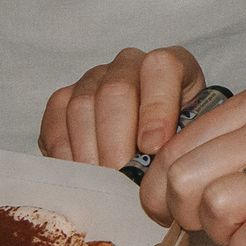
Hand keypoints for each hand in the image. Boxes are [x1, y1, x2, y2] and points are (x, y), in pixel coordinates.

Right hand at [42, 45, 204, 166]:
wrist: (149, 145)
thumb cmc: (175, 140)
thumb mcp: (190, 137)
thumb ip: (180, 143)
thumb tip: (160, 167)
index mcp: (171, 65)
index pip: (161, 67)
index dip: (156, 107)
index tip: (153, 147)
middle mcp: (128, 64)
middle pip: (115, 90)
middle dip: (117, 140)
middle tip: (121, 176)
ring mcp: (92, 79)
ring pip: (82, 105)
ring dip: (91, 150)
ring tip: (103, 181)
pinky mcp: (62, 100)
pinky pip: (56, 121)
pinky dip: (67, 153)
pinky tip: (82, 173)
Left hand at [142, 83, 245, 245]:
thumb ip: (236, 138)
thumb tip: (176, 180)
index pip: (175, 147)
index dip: (159, 189)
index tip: (174, 209)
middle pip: (184, 179)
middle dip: (184, 215)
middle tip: (210, 226)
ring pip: (216, 205)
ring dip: (218, 234)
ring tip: (240, 236)